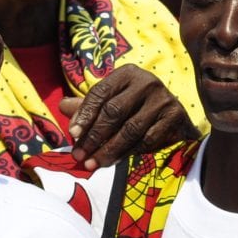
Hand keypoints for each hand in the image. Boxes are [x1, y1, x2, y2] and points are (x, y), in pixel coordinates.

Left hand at [61, 67, 198, 171]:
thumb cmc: (136, 108)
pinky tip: (117, 162)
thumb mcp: (113, 101)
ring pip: (130, 129)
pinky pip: (148, 140)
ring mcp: (163, 99)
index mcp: (127, 73)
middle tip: (80, 155)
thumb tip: (61, 107)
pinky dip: (130, 153)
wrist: (175, 118)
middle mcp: (146, 82)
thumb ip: (88, 106)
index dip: (85, 114)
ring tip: (94, 163)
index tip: (73, 134)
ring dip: (109, 150)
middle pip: (113, 112)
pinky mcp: (175, 116)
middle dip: (94, 137)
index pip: (101, 93)